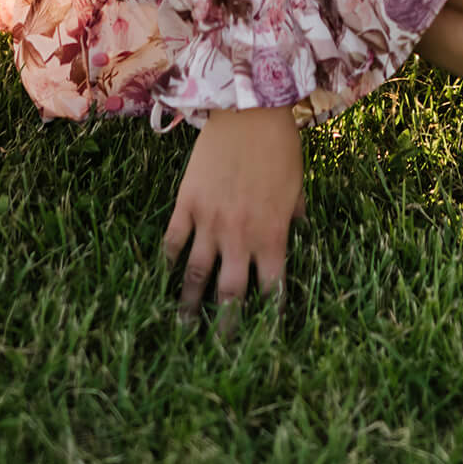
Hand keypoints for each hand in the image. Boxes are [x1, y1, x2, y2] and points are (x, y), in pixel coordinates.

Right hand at [163, 107, 304, 328]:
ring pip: (196, 275)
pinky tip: (160, 279)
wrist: (250, 109)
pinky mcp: (187, 203)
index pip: (272, 290)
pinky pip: (173, 240)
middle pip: (230, 294)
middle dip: (225, 327)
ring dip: (189, 305)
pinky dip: (167, 262)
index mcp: (272, 235)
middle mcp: (240, 236)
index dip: (268, 317)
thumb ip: (295, 220)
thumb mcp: (297, 187)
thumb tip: (302, 241)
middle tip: (218, 354)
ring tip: (182, 329)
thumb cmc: (281, 147)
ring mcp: (210, 221)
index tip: (264, 340)